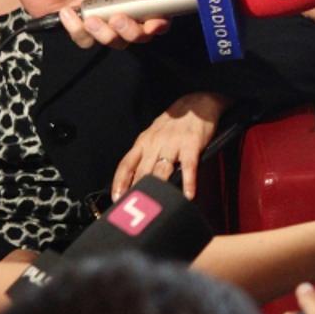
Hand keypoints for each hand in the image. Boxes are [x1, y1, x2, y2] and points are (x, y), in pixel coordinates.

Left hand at [8, 0, 168, 47]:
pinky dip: (76, 30)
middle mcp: (116, 8)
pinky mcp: (75, 28)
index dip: (159, 23)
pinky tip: (67, 12)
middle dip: (130, 31)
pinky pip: (85, 41)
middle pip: (136, 34)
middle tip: (116, 19)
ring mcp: (97, 20)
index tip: (154, 24)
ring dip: (102, 34)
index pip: (153, 13)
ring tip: (87, 16)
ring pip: (113, 42)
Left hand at [112, 93, 229, 199]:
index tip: (117, 199)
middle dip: (138, 192)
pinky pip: (188, 167)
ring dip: (159, 190)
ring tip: (158, 207)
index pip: (126, 165)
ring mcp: (174, 144)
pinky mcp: (192, 145)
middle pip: (143, 172)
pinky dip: (188, 183)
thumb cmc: (175, 123)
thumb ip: (145, 155)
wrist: (197, 103)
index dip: (120, 183)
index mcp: (144, 142)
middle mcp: (155, 143)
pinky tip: (188, 195)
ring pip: (162, 171)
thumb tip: (135, 179)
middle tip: (135, 210)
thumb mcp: (153, 135)